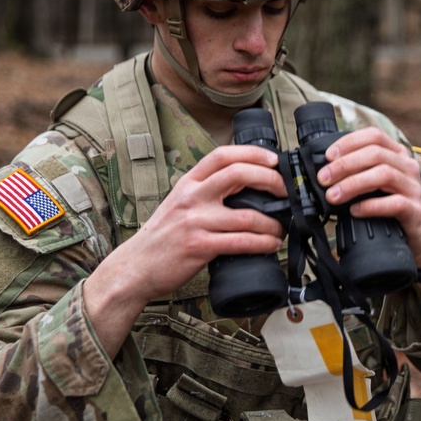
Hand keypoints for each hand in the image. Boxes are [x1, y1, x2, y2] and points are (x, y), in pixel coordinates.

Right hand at [84, 144, 286, 352]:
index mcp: (188, 183)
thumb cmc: (162, 237)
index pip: (222, 155)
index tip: (273, 159)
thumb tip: (245, 189)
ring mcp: (195, 221)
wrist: (135, 267)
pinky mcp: (199, 246)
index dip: (252, 153)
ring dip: (272, 223)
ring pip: (247, 215)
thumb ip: (205, 192)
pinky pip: (241, 241)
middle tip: (285, 191)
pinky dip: (263, 243)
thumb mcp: (179, 203)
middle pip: (238, 174)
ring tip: (280, 229)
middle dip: (270, 180)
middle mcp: (192, 196)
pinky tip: (270, 245)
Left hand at [316, 128, 420, 267]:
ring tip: (333, 196)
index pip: (374, 136)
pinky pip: (394, 203)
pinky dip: (371, 205)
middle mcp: (407, 166)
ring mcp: (414, 188)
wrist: (415, 234)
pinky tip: (355, 210)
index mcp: (397, 154)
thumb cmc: (388, 204)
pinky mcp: (415, 210)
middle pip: (376, 154)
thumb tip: (325, 172)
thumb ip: (357, 172)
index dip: (349, 142)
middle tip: (323, 179)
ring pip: (384, 175)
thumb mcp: (374, 182)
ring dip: (354, 183)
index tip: (328, 156)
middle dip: (345, 165)